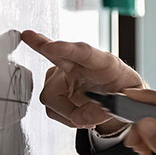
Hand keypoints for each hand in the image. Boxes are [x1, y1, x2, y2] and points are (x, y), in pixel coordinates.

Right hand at [21, 30, 144, 133]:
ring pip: (52, 97)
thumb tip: (81, 118)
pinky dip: (66, 117)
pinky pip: (52, 110)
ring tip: (90, 114)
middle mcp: (79, 65)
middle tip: (28, 36)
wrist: (118, 98)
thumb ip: (108, 109)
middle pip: (56, 54)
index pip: (84, 53)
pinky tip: (79, 112)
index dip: (66, 49)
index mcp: (103, 63)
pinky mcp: (53, 90)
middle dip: (40, 45)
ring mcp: (62, 76)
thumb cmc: (122, 91)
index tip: (51, 46)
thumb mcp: (126, 101)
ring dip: (69, 113)